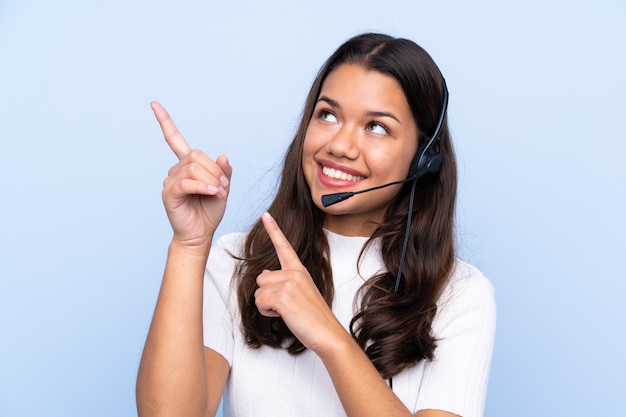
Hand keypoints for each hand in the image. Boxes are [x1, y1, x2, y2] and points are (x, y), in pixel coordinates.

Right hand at [152, 102, 232, 250]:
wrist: (201, 234)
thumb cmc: (209, 211)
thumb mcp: (223, 187)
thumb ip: (223, 171)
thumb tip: (222, 156)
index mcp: (187, 166)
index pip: (174, 139)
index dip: (165, 121)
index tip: (154, 104)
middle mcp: (176, 170)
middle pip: (196, 155)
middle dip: (214, 170)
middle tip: (223, 186)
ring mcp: (170, 181)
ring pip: (193, 168)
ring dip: (211, 180)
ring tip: (219, 193)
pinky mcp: (169, 193)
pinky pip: (187, 182)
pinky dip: (203, 186)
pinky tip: (213, 193)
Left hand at [255, 212, 343, 352]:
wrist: (327, 333)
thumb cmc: (314, 318)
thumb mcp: (301, 293)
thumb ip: (284, 281)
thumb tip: (265, 274)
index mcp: (300, 271)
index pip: (284, 246)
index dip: (273, 230)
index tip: (265, 215)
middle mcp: (294, 273)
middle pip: (261, 277)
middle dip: (267, 294)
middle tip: (286, 305)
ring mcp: (289, 283)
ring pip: (259, 290)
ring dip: (267, 304)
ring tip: (286, 311)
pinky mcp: (282, 296)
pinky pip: (260, 302)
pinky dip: (267, 312)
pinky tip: (283, 315)